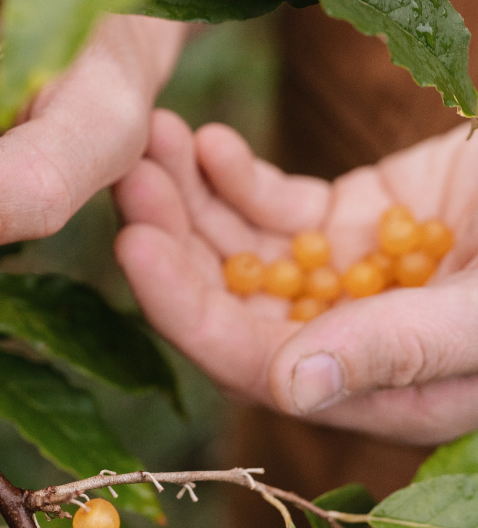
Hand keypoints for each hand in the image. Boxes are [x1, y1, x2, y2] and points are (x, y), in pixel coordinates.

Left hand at [114, 110, 477, 444]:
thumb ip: (401, 349)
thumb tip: (290, 386)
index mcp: (375, 387)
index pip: (252, 361)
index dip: (186, 309)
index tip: (134, 243)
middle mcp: (344, 341)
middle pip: (229, 301)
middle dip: (172, 241)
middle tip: (125, 172)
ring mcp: (342, 278)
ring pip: (240, 249)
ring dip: (188, 200)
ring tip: (151, 140)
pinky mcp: (352, 221)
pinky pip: (276, 206)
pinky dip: (236, 177)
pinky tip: (205, 143)